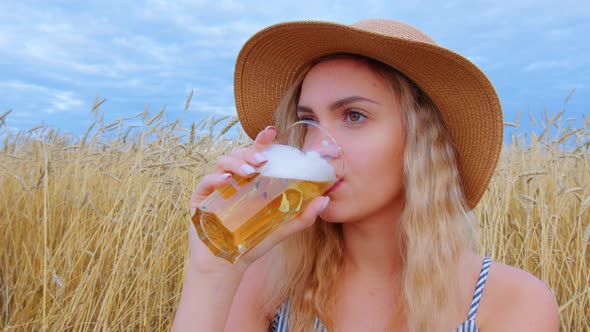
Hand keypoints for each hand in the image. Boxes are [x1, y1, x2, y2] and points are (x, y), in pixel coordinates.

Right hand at [187, 126, 328, 273]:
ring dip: (236, 162)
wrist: (226, 266)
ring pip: (222, 162)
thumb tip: (325, 200)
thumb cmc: (252, 245)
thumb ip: (302, 216)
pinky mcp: (201, 199)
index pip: (256, 155)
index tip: (271, 131)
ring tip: (249, 171)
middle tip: (262, 160)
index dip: (262, 141)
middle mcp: (233, 180)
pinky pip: (206, 181)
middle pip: (239, 153)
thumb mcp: (281, 229)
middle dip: (250, 152)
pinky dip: (216, 177)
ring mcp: (216, 188)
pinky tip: (227, 180)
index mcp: (251, 183)